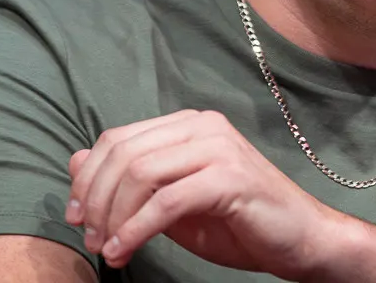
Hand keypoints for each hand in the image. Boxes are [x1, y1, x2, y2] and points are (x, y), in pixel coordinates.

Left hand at [65, 109, 341, 278]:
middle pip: (124, 153)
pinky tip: (124, 251)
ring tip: (107, 249)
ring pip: (140, 173)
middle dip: (94, 200)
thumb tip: (74, 161)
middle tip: (89, 238)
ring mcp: (218, 148)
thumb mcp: (172, 202)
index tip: (75, 217)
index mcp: (189, 124)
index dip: (87, 178)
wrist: (301, 239)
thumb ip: (130, 180)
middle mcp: (203, 126)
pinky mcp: (230, 177)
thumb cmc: (239, 222)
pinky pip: (166, 201)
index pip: (118, 139)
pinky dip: (136, 230)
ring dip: (113, 217)